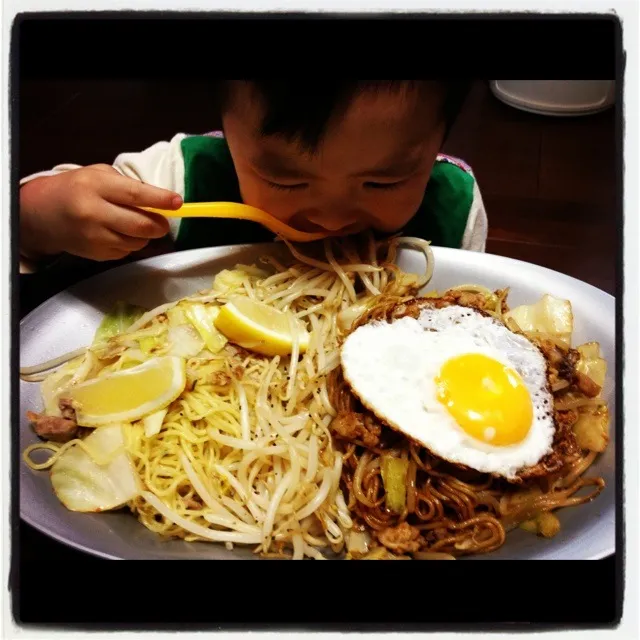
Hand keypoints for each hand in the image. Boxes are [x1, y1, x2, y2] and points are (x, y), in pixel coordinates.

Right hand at [20, 164, 181, 261]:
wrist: (41, 214)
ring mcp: (94, 237)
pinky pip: (127, 252)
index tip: (178, 202)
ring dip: (145, 236)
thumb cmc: (76, 189)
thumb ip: (128, 186)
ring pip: (137, 242)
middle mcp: (94, 213)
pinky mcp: (96, 254)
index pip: (135, 195)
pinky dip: (131, 243)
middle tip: (163, 222)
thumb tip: (161, 202)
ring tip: (134, 224)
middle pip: (141, 225)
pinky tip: (118, 233)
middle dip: (160, 225)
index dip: (160, 200)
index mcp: (96, 187)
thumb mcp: (98, 175)